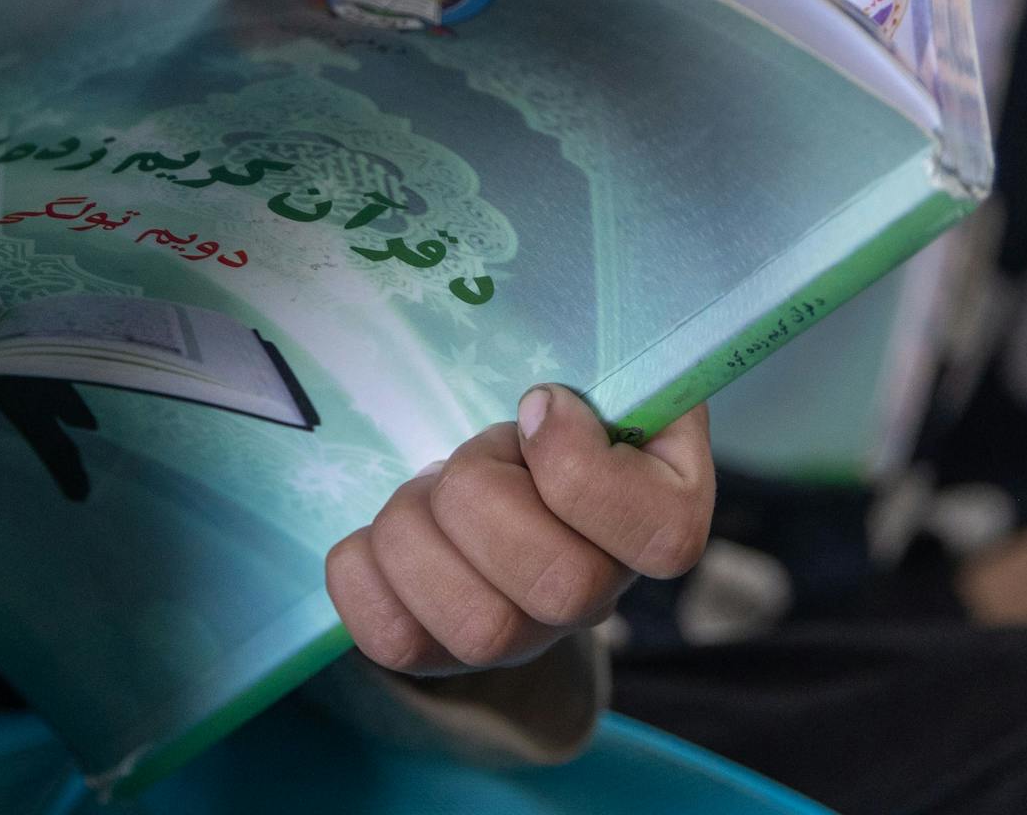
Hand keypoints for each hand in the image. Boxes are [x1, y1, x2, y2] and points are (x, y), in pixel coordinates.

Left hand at [327, 391, 711, 674]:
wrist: (481, 473)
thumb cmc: (542, 414)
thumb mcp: (587, 375)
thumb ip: (598, 372)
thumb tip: (549, 396)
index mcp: (658, 519)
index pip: (663, 536)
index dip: (579, 463)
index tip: (535, 405)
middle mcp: (602, 596)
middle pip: (563, 587)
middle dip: (485, 493)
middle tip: (468, 458)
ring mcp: (525, 640)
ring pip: (479, 627)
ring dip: (421, 532)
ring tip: (420, 495)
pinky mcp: (443, 655)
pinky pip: (395, 642)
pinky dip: (364, 572)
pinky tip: (375, 535)